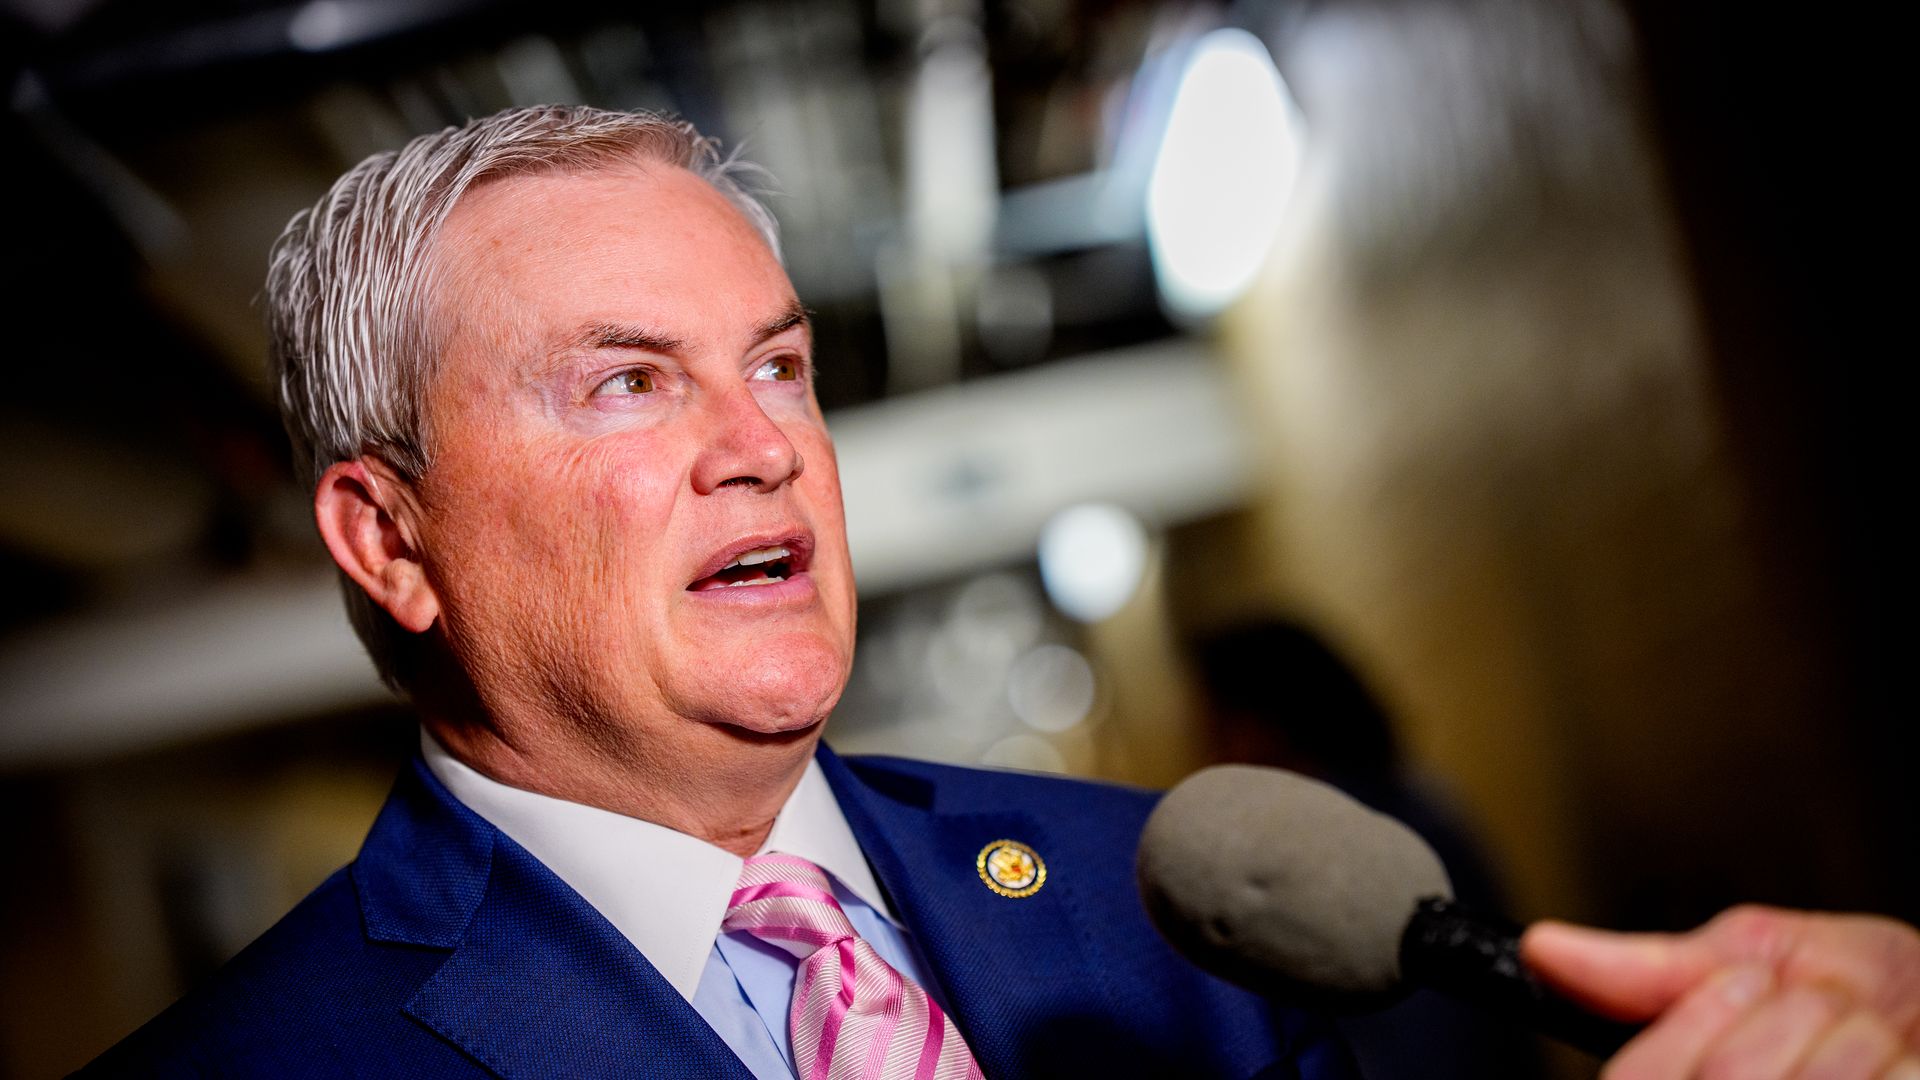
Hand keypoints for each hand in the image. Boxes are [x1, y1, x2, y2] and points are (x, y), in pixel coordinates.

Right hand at [1521, 905, 1919, 1079]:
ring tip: (1879, 1047)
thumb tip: (1544, 949)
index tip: (1744, 983)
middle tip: (1825, 1016)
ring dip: (1855, 1043)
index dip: (1692, 1024)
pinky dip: (1900, 1065)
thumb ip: (1657, 966)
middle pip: (1722, 1079)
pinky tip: (1905, 1067)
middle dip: (1787, 1019)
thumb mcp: (1767, 960)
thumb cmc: (1899, 999)